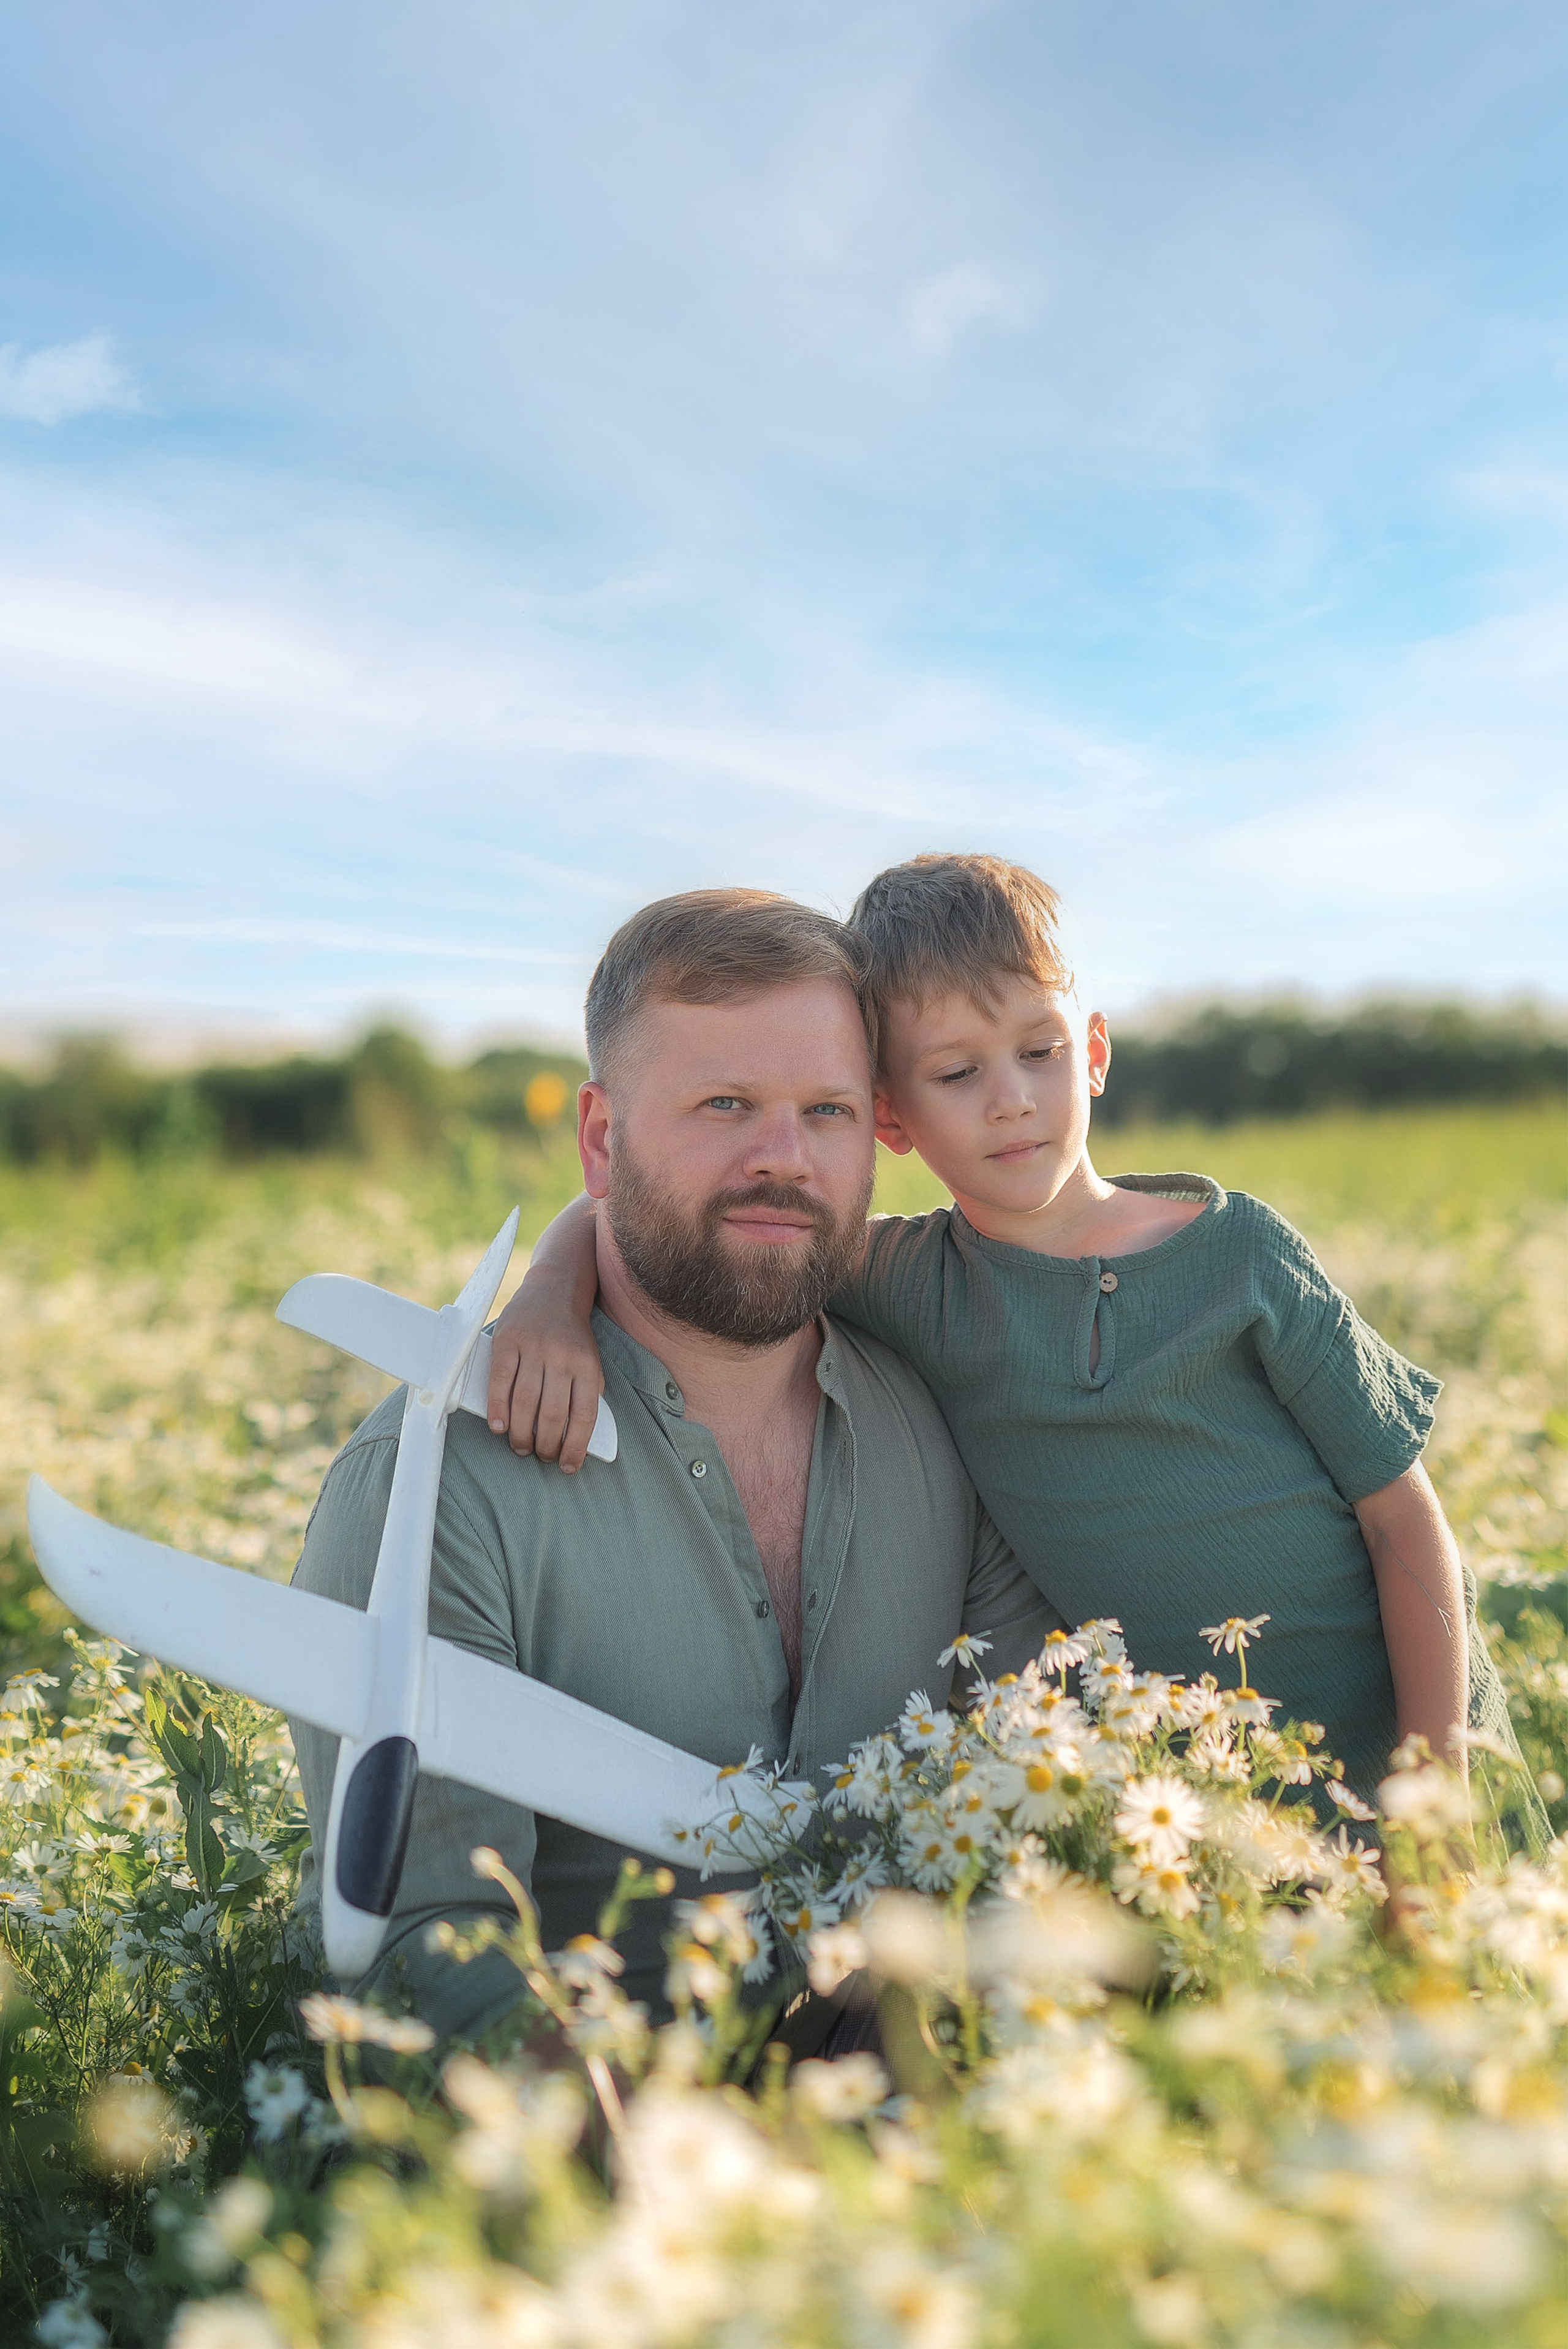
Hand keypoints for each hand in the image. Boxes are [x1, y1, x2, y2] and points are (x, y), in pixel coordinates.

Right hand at [487, 1270, 604, 1471]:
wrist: (555, 1289)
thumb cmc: (572, 1336)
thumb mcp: (589, 1361)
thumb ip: (584, 1393)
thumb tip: (575, 1439)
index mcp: (588, 1365)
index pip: (584, 1415)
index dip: (575, 1447)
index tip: (567, 1467)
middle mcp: (562, 1356)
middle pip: (552, 1414)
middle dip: (545, 1445)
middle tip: (540, 1456)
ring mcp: (533, 1347)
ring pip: (525, 1402)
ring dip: (521, 1433)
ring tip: (520, 1446)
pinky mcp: (507, 1340)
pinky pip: (500, 1381)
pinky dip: (498, 1409)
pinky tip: (499, 1427)